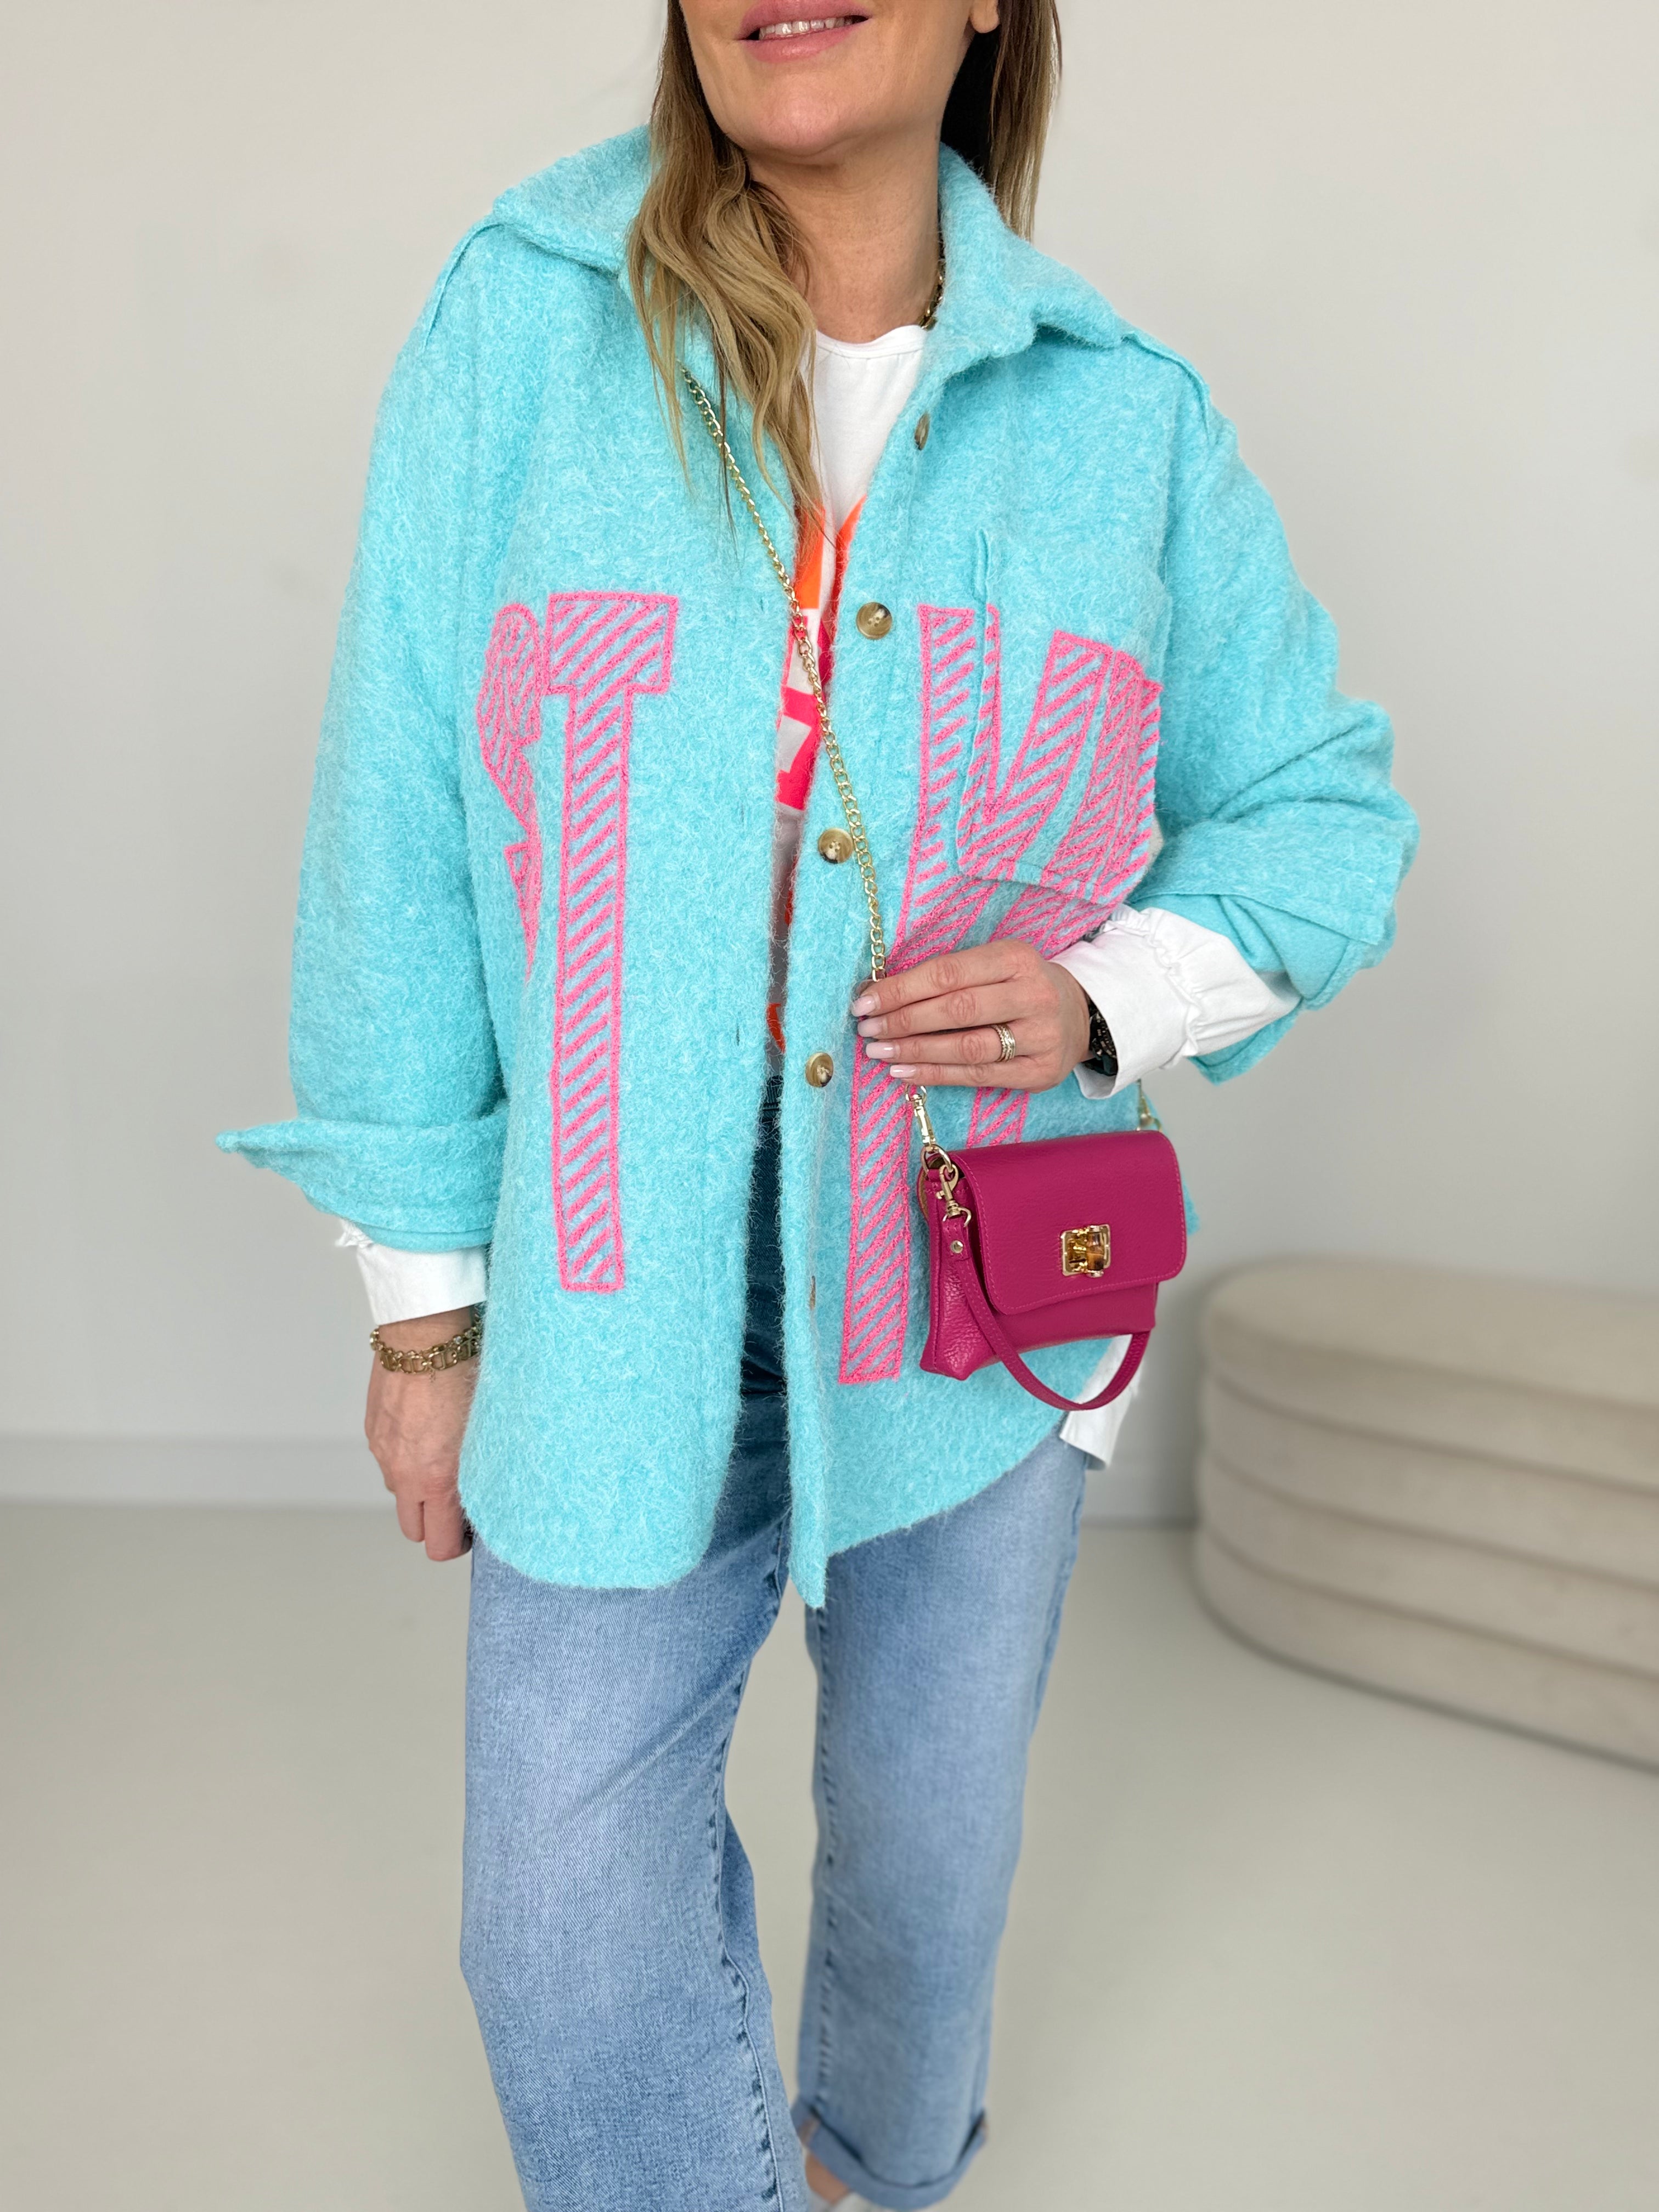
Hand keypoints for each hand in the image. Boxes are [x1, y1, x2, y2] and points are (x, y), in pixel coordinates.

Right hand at [364, 1307, 478, 1561]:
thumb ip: (480, 1471)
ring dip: (417, 1487)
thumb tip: (489, 1494)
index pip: (439, 1545)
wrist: (426, 1335)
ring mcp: (384, 1453)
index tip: (471, 1530)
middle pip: (414, 1530)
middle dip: (435, 1523)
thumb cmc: (464, 1374)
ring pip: (399, 1492)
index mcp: (437, 1479)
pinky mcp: (373, 1432)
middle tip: (457, 1502)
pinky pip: (388, 1460)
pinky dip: (404, 1457)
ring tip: (441, 1457)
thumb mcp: (486, 1430)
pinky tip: (424, 1432)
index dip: (456, 1544)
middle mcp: (404, 1473)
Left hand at [852, 938, 1091, 1091]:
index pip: (949, 973)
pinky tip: (905, 1071)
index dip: (902, 988)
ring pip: (967, 1047)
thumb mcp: (995, 965)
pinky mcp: (1039, 1072)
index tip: (865, 1001)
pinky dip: (936, 1074)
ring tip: (879, 1051)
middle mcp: (1033, 995)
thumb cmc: (1018, 986)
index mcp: (1016, 958)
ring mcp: (1040, 1037)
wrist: (1079, 1015)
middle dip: (904, 1020)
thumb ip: (950, 976)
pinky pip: (978, 1075)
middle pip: (957, 1009)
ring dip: (916, 1051)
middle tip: (867, 1029)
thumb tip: (881, 994)